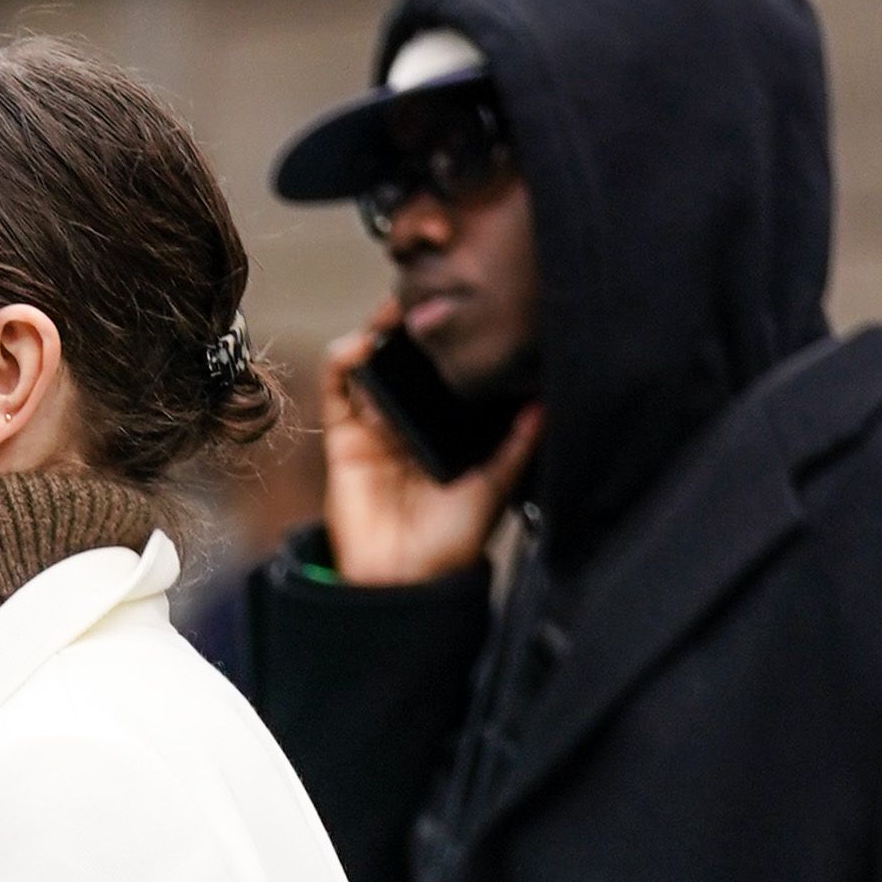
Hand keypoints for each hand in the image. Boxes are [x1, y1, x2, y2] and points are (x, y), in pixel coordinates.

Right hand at [318, 321, 538, 589]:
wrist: (403, 579)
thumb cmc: (450, 543)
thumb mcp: (494, 486)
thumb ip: (518, 444)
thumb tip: (545, 403)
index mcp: (442, 432)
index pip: (442, 375)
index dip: (446, 344)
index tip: (461, 313)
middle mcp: (407, 426)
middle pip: (405, 361)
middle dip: (412, 328)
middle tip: (427, 301)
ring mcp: (374, 429)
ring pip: (371, 364)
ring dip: (379, 332)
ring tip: (395, 313)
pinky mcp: (344, 439)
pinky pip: (337, 388)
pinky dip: (344, 358)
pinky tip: (362, 343)